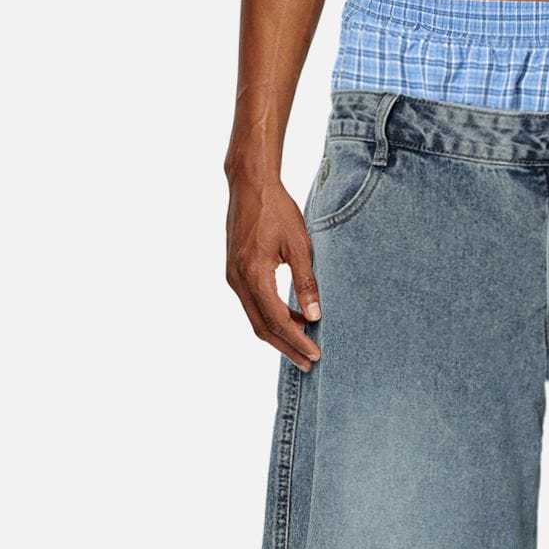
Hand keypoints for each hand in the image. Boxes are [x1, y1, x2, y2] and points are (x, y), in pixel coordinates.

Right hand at [226, 172, 321, 371]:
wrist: (250, 185)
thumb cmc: (277, 210)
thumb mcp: (300, 245)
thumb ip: (307, 282)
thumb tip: (315, 315)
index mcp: (254, 273)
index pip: (276, 320)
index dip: (296, 340)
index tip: (314, 354)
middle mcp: (238, 280)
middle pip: (262, 327)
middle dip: (287, 347)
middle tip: (309, 363)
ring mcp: (233, 277)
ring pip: (255, 319)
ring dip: (279, 335)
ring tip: (304, 346)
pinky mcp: (235, 273)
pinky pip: (252, 305)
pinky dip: (271, 317)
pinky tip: (293, 320)